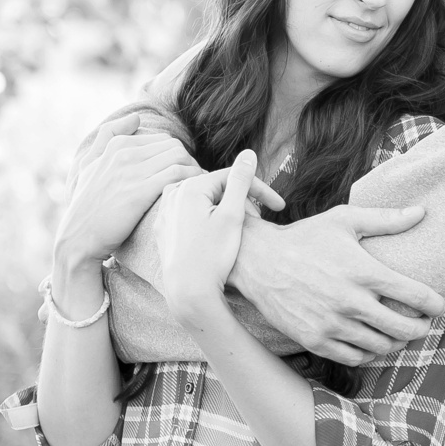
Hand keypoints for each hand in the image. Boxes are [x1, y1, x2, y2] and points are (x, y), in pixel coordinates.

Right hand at [54, 113, 202, 270]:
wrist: (78, 238)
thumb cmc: (87, 205)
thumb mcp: (89, 165)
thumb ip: (108, 137)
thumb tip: (135, 117)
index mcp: (116, 146)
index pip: (162, 140)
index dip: (177, 156)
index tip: (184, 172)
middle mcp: (124, 155)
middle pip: (174, 146)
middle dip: (189, 162)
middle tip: (195, 181)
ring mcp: (131, 172)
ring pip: (179, 157)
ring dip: (194, 170)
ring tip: (198, 187)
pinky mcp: (139, 192)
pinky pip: (177, 174)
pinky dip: (192, 180)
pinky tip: (194, 193)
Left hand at [160, 150, 259, 321]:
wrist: (188, 291)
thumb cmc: (212, 255)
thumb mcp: (233, 215)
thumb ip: (241, 181)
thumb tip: (249, 153)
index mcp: (189, 187)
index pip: (232, 177)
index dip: (259, 190)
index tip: (280, 207)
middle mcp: (172, 194)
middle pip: (217, 189)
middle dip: (242, 202)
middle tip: (260, 223)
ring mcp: (165, 212)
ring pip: (205, 202)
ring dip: (226, 210)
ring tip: (242, 230)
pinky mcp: (164, 229)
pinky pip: (191, 216)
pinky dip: (209, 220)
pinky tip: (218, 238)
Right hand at [229, 203, 444, 364]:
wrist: (257, 261)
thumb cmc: (305, 237)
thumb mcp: (344, 220)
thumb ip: (386, 219)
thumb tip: (422, 212)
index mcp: (363, 272)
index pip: (416, 296)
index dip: (435, 304)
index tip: (438, 305)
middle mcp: (351, 301)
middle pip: (404, 328)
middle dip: (422, 328)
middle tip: (423, 323)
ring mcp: (332, 324)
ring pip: (381, 346)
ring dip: (397, 343)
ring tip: (400, 333)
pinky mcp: (315, 340)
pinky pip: (355, 358)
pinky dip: (370, 354)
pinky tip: (373, 343)